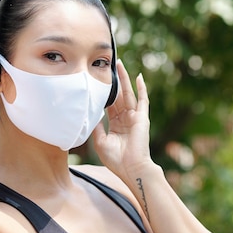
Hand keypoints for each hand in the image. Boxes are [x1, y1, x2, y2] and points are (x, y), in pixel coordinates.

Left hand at [93, 60, 153, 183]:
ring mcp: (135, 117)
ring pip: (128, 94)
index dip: (104, 94)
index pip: (109, 105)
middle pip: (118, 96)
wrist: (131, 169)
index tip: (97, 81)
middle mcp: (125, 119)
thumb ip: (96, 127)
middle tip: (107, 65)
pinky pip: (143, 100)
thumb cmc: (116, 159)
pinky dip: (141, 88)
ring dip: (124, 79)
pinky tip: (139, 77)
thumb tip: (90, 114)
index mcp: (116, 125)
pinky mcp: (142, 117)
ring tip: (119, 64)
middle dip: (114, 81)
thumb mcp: (100, 141)